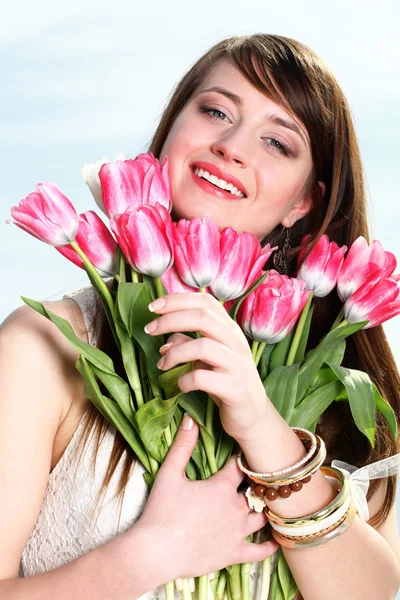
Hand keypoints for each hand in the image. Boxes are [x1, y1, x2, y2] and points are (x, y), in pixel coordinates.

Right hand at [134, 415, 278, 581]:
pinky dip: (270, 546)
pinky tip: (276, 541)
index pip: (240, 465)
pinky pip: (260, 551)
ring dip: (264, 509)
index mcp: (222, 486)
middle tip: (255, 478)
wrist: (157, 552)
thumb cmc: (161, 511)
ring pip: (262, 517)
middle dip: (255, 483)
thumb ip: (182, 445)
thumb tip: (190, 418)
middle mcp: (235, 508)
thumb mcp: (169, 473)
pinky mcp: (234, 554)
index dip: (241, 458)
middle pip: (255, 490)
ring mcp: (238, 533)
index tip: (243, 454)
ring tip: (266, 503)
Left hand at [146, 292, 270, 442]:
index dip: (177, 300)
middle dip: (170, 319)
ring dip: (175, 353)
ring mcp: (237, 365)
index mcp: (229, 330)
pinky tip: (181, 386)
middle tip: (149, 329)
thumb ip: (188, 345)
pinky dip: (185, 380)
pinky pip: (203, 378)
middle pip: (203, 317)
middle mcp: (236, 342)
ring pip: (203, 346)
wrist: (253, 417)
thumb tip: (164, 342)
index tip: (153, 307)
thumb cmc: (226, 383)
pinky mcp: (235, 389)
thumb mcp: (206, 361)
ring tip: (162, 364)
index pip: (205, 301)